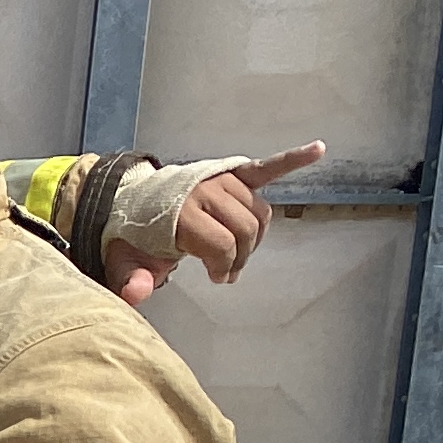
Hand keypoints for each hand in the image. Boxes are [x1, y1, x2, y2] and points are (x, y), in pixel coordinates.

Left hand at [112, 142, 320, 302]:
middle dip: (240, 257)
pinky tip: (318, 149)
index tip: (218, 278)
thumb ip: (131, 278)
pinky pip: (268, 167)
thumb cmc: (134, 235)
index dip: (223, 266)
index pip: (221, 245)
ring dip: (256, 236)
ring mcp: (222, 180)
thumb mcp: (124, 260)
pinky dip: (293, 159)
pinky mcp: (234, 173)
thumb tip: (135, 293)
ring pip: (258, 213)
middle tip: (227, 271)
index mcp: (181, 213)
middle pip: (244, 230)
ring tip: (240, 250)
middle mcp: (206, 192)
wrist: (131, 200)